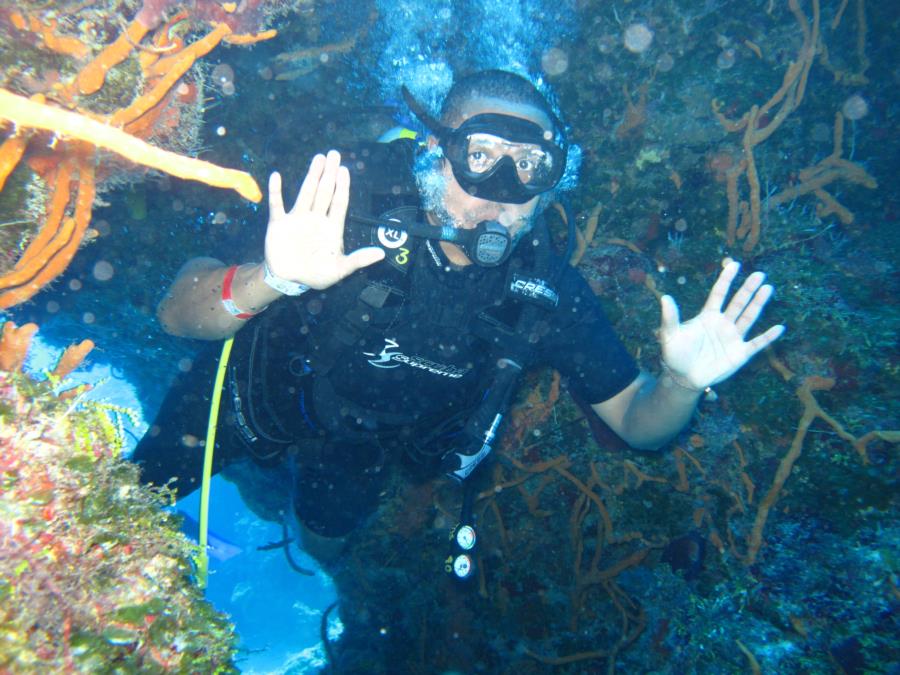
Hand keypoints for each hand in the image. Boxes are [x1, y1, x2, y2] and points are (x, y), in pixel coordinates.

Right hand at [264, 150, 383, 289]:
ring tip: (318, 158)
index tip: (344, 170)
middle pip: (324, 192)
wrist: (289, 280)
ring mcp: (297, 219)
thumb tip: (381, 254)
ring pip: (306, 193)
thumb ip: (358, 260)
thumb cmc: (316, 274)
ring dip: (311, 176)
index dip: (342, 187)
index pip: (338, 202)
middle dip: (329, 174)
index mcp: (331, 227)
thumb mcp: (339, 270)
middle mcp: (315, 218)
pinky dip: (275, 192)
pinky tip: (276, 176)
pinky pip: (276, 205)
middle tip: (334, 154)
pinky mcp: (279, 224)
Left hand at [658, 260, 784, 389]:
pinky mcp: (740, 353)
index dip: (726, 279)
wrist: (683, 377)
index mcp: (707, 316)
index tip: (735, 264)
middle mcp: (722, 324)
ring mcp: (732, 338)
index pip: (719, 293)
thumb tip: (664, 297)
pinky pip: (757, 343)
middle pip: (738, 302)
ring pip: (749, 317)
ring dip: (758, 303)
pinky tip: (779, 327)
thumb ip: (670, 317)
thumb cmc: (675, 355)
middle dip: (748, 288)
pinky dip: (768, 337)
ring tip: (768, 288)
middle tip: (759, 274)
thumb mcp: (669, 335)